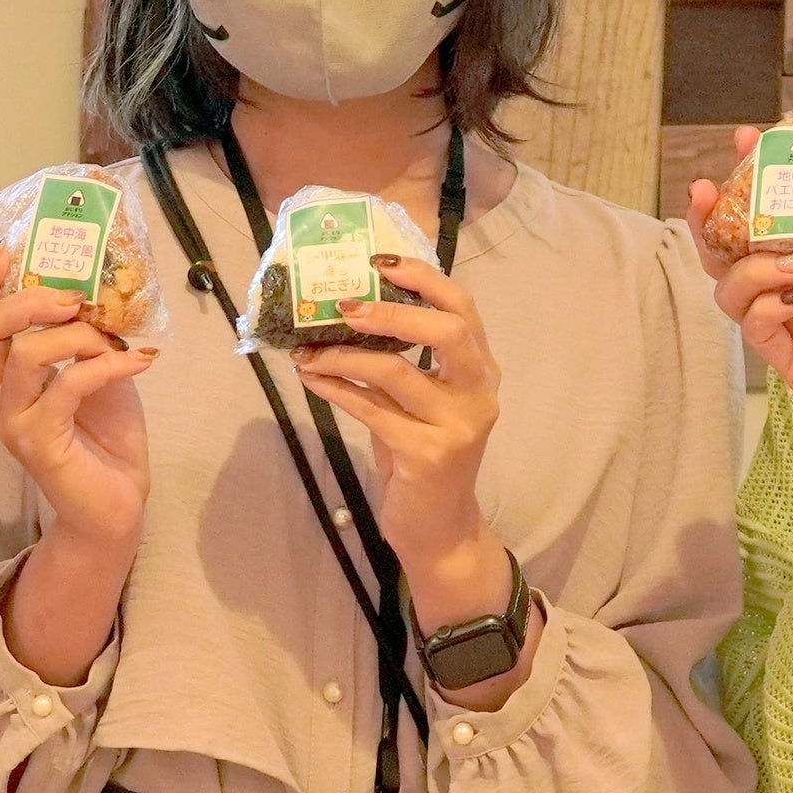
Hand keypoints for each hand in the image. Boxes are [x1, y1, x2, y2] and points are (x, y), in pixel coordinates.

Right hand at [0, 246, 152, 552]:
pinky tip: (138, 361)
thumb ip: (83, 335)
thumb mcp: (96, 370)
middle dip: (27, 300)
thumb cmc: (104, 437)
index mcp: (0, 379)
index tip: (10, 250)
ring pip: (25, 354)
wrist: (116, 504)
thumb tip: (95, 289)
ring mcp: (14, 422)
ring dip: (76, 334)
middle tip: (72, 296)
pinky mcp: (40, 443)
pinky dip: (106, 364)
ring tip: (111, 340)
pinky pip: (68, 386)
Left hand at [291, 255, 510, 613]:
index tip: (381, 262)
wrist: (439, 530)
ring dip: (345, 355)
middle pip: (449, 329)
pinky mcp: (427, 455)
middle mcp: (479, 394)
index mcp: (482, 372)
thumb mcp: (421, 404)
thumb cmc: (423, 458)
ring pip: (397, 371)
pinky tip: (313, 379)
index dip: (424, 278)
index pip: (464, 308)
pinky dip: (337, 389)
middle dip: (392, 310)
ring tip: (309, 351)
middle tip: (344, 307)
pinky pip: (372, 410)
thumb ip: (403, 363)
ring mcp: (456, 426)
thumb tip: (343, 315)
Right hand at [688, 138, 792, 493]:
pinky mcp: (790, 366)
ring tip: (780, 252)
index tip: (762, 140)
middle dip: (727, 208)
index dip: (780, 180)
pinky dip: (762, 304)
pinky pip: (755, 328)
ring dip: (743, 259)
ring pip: (735, 283)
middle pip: (748, 243)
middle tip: (719, 178)